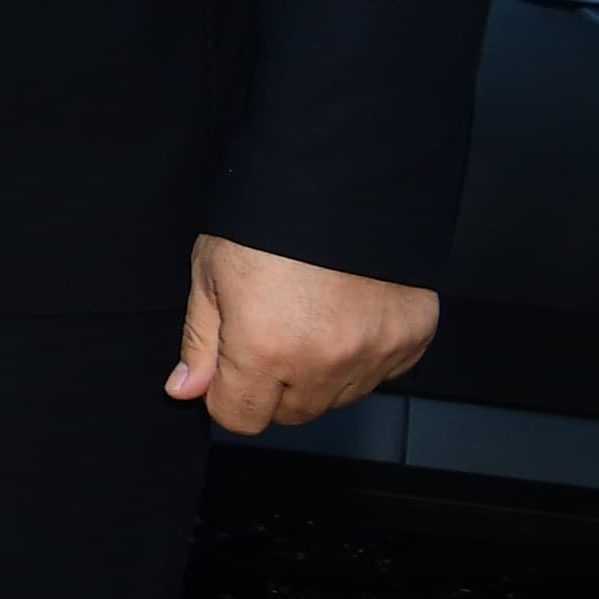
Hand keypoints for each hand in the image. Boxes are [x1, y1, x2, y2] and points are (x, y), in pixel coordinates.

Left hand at [165, 234, 433, 433]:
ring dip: (318, 373)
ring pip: (337, 397)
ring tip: (309, 317)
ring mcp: (374, 354)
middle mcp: (323, 363)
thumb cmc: (267, 221)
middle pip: (290, 413)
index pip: (240, 418)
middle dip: (272, 386)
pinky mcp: (412, 338)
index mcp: (264, 350)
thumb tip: (186, 391)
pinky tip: (346, 313)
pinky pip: (381, 372)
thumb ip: (200, 341)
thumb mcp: (210, 275)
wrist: (343, 181)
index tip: (229, 366)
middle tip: (270, 332)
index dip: (227, 394)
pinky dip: (363, 354)